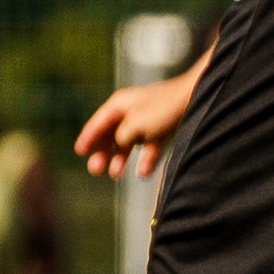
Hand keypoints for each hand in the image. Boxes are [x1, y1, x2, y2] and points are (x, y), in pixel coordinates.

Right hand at [73, 69, 199, 179]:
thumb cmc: (162, 108)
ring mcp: (148, 120)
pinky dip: (145, 159)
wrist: (194, 99)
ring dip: (121, 158)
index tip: (79, 152)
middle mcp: (132, 110)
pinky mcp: (163, 128)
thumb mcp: (135, 124)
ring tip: (114, 175)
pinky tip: (142, 174)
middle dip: (103, 152)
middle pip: (112, 134)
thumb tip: (120, 143)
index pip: (99, 122)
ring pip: (129, 142)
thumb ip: (121, 136)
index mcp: (120, 104)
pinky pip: (149, 146)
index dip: (88, 137)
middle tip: (94, 170)